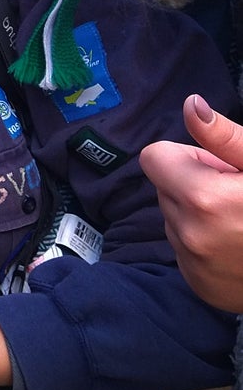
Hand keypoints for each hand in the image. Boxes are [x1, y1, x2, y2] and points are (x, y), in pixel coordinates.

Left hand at [139, 94, 242, 310]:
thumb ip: (224, 137)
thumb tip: (191, 105)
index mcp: (203, 198)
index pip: (155, 157)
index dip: (188, 157)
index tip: (218, 168)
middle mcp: (190, 234)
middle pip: (165, 187)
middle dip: (194, 184)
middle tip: (236, 197)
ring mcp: (194, 264)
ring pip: (174, 218)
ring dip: (198, 214)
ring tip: (239, 223)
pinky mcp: (199, 285)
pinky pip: (184, 249)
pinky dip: (204, 243)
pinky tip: (236, 247)